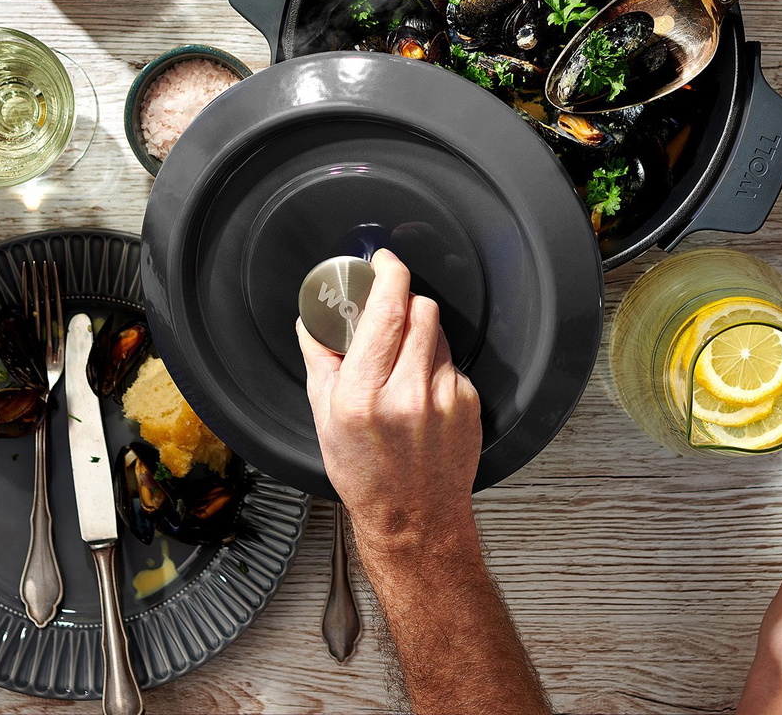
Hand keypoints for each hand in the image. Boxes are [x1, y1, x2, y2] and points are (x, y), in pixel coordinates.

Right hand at [296, 249, 481, 549]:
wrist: (414, 519)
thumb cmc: (366, 475)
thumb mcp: (325, 419)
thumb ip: (320, 362)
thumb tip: (312, 322)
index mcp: (363, 395)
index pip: (387, 310)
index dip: (389, 274)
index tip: (385, 262)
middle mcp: (407, 394)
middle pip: (420, 310)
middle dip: (403, 302)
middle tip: (388, 313)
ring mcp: (444, 398)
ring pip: (439, 332)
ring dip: (420, 333)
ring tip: (402, 364)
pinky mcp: (468, 403)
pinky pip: (452, 361)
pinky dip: (436, 364)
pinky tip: (421, 392)